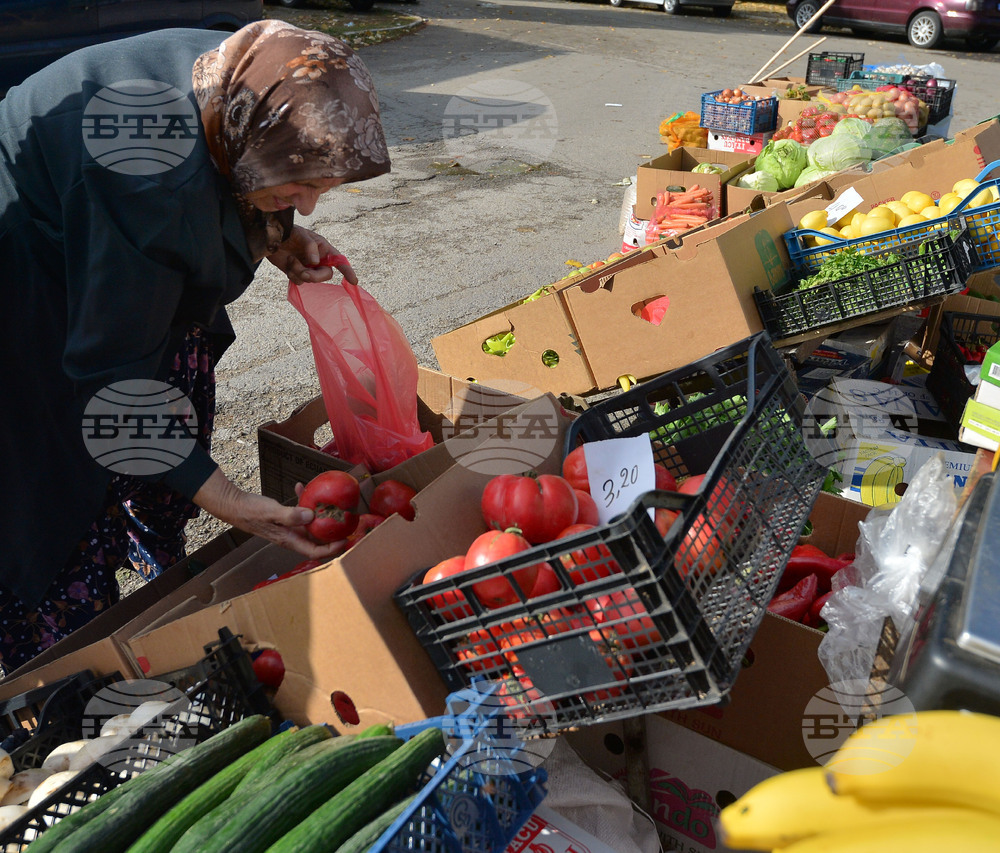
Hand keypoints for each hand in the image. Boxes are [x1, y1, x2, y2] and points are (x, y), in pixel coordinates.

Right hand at [193, 469, 347, 559]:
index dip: (333, 549)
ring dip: (320, 514)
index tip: (346, 539)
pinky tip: (301, 487)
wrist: (234, 506)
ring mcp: (289, 528)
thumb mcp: (272, 512)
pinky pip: (300, 512)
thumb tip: (312, 516)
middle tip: (347, 520)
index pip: (315, 551)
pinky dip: (303, 501)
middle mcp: (292, 536)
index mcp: (290, 540)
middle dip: (333, 532)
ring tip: (331, 502)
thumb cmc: (251, 511)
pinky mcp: (286, 518)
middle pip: (317, 540)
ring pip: (311, 524)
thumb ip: (291, 515)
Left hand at [266, 225, 356, 284]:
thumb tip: (315, 263)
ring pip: (310, 279)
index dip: (347, 271)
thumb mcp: (301, 234)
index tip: (353, 280)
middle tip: (303, 273)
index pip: (339, 261)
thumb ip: (310, 246)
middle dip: (314, 276)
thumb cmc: (289, 232)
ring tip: (290, 260)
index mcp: (324, 249)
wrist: (271, 238)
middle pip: (325, 275)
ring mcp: (308, 268)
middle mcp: (319, 260)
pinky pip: (299, 281)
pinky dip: (292, 274)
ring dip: (298, 272)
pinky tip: (288, 264)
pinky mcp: (297, 274)